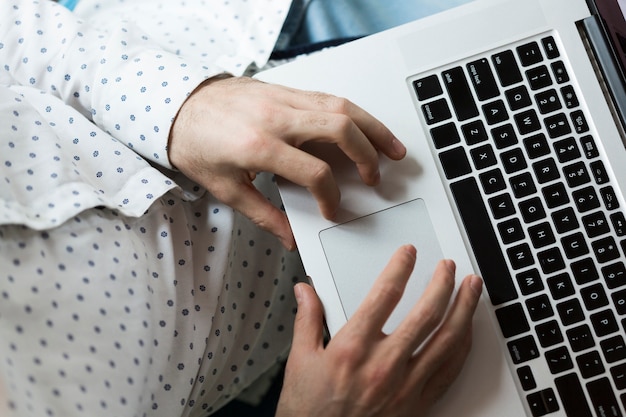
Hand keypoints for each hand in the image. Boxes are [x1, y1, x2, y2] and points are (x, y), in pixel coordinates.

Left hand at [168, 76, 405, 249]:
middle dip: (366, 156)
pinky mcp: (286, 90)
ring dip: (373, 128)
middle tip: (375, 178)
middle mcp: (276, 117)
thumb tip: (289, 239)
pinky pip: (329, 97)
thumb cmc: (197, 145)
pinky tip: (365, 126)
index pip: (314, 172)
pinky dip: (355, 113)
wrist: (179, 107)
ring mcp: (283, 99)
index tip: (330, 210)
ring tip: (392, 148)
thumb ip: (264, 215)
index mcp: (258, 146)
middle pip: (339, 130)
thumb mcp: (225, 189)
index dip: (330, 197)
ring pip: (341, 107)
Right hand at [276, 245, 482, 416]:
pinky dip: (463, 345)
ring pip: (446, 339)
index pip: (385, 295)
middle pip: (425, 313)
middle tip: (448, 267)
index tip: (408, 254)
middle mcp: (384, 365)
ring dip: (464, 309)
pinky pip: (450, 370)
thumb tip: (305, 290)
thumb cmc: (309, 410)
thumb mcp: (300, 360)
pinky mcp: (418, 404)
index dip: (400, 267)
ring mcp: (405, 386)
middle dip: (442, 283)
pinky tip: (467, 330)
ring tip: (471, 288)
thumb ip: (307, 319)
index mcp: (353, 348)